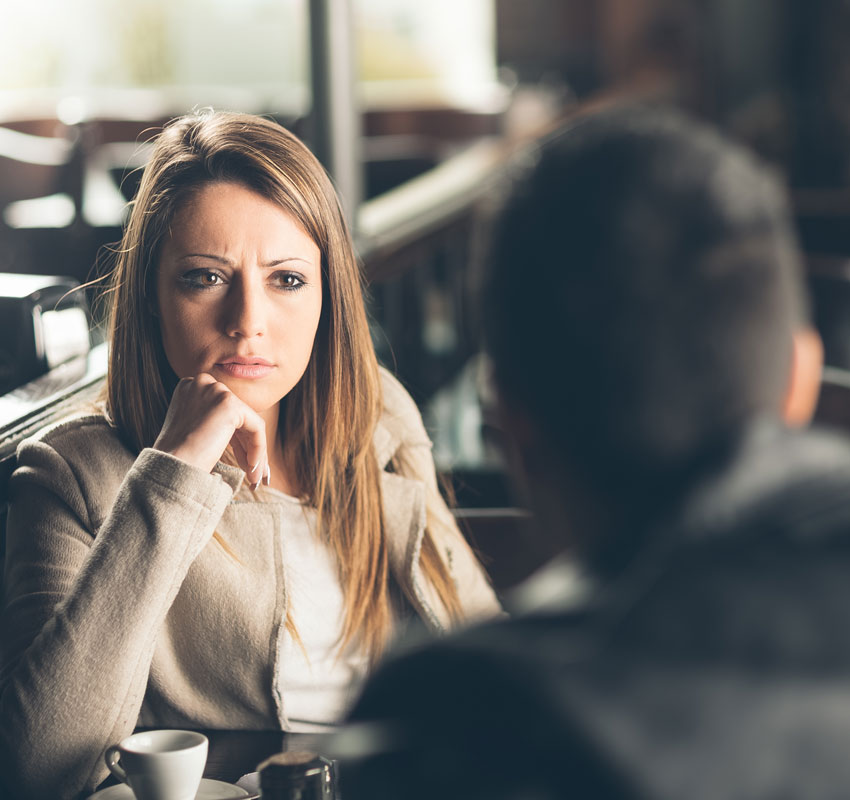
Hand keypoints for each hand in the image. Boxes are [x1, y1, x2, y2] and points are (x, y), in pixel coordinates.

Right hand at [152, 374, 268, 488]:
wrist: (172, 466)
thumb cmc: (178, 457)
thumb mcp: (193, 430)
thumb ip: (212, 422)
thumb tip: (240, 433)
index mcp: (190, 387)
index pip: (223, 412)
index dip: (235, 439)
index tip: (241, 461)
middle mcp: (202, 383)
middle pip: (237, 417)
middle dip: (247, 446)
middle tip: (252, 470)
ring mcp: (216, 391)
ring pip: (249, 423)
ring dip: (254, 451)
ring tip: (255, 477)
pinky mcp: (229, 404)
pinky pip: (256, 428)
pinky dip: (258, 448)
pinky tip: (253, 469)